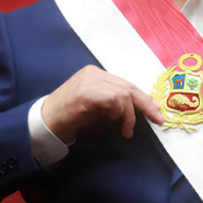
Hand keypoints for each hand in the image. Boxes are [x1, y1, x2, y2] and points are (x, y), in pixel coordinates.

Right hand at [41, 66, 163, 140]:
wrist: (46, 121)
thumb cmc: (70, 116)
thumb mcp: (95, 105)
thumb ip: (112, 102)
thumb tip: (137, 109)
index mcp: (95, 73)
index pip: (125, 84)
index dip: (143, 97)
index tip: (156, 110)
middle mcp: (93, 73)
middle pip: (128, 86)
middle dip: (145, 104)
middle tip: (157, 118)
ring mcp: (89, 81)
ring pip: (123, 94)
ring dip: (129, 115)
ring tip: (126, 129)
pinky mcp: (86, 92)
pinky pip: (113, 100)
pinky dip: (118, 113)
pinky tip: (113, 122)